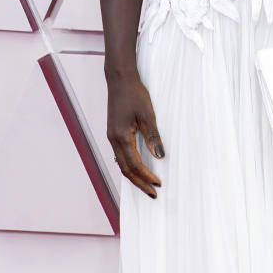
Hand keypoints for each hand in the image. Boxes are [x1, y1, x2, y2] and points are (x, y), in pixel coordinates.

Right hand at [107, 74, 164, 196]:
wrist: (120, 79)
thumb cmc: (134, 94)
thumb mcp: (147, 115)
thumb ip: (153, 136)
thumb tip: (160, 157)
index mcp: (121, 137)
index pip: (134, 165)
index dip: (146, 177)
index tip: (158, 184)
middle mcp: (113, 139)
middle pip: (125, 169)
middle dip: (139, 183)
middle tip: (152, 193)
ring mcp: (112, 136)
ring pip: (121, 164)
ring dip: (133, 176)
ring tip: (146, 185)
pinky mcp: (114, 132)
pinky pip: (120, 155)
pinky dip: (128, 166)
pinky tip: (137, 168)